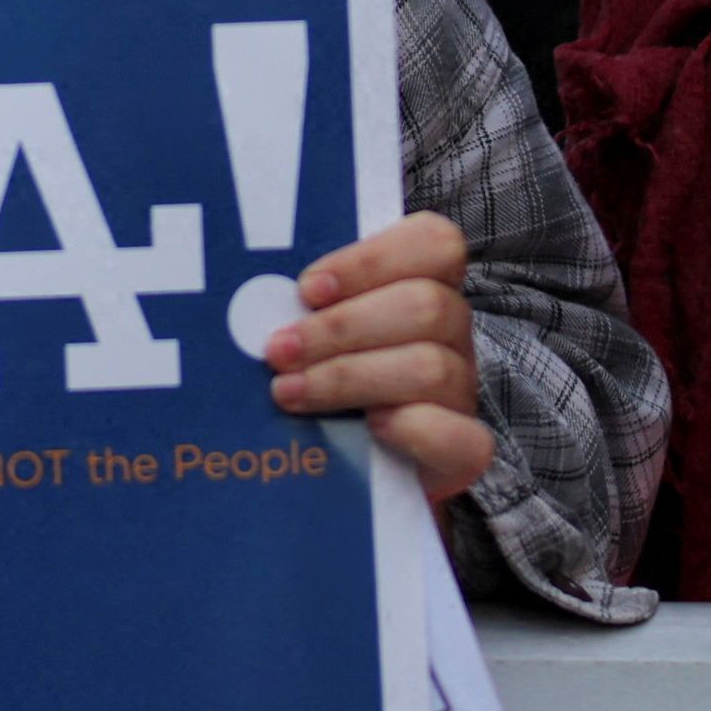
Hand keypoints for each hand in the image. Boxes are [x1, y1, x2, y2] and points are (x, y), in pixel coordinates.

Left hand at [257, 211, 490, 505]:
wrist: (345, 467)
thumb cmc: (318, 378)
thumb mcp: (309, 330)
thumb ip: (299, 304)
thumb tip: (246, 288)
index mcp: (422, 286)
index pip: (434, 243)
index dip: (372, 260)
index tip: (308, 288)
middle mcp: (451, 335)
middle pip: (427, 306)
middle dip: (340, 327)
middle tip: (277, 350)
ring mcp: (462, 394)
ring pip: (431, 367)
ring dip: (348, 377)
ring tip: (288, 392)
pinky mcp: (463, 453)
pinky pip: (460, 438)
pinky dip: (409, 429)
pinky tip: (367, 429)